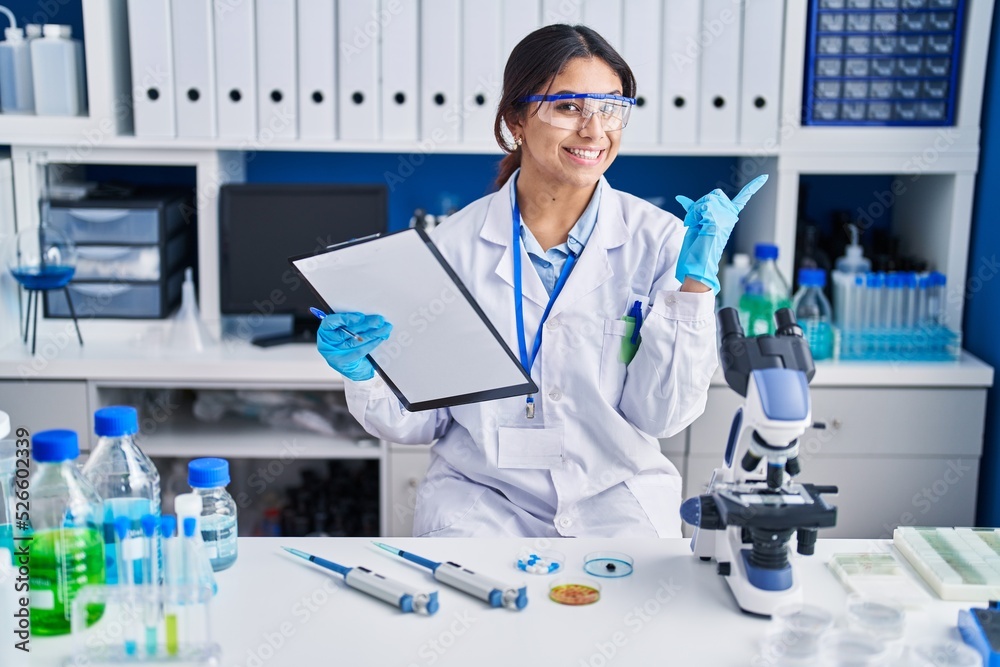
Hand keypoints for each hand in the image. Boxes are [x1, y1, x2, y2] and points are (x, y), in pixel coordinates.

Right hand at [316, 312, 392, 381]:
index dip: (345, 319)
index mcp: (325, 332)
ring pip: (356, 341)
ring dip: (372, 333)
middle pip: (347, 331)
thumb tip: (367, 315)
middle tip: (379, 320)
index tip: (360, 317)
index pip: (330, 322)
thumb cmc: (347, 347)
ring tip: (384, 328)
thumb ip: (351, 324)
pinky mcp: (345, 362)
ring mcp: (335, 354)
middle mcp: (328, 343)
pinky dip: (372, 343)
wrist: (354, 369)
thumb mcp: (345, 333)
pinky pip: (360, 351)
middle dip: (365, 324)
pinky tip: (379, 338)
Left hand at [674, 174, 768, 293]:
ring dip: (694, 211)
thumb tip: (680, 197)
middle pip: (714, 194)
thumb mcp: (696, 224)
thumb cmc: (697, 249)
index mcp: (728, 218)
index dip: (754, 187)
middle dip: (700, 204)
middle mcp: (730, 217)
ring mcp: (725, 218)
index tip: (765, 176)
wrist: (697, 266)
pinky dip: (692, 215)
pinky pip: (700, 206)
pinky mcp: (717, 220)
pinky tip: (695, 226)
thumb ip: (696, 210)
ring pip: (706, 199)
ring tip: (695, 226)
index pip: (743, 198)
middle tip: (697, 222)